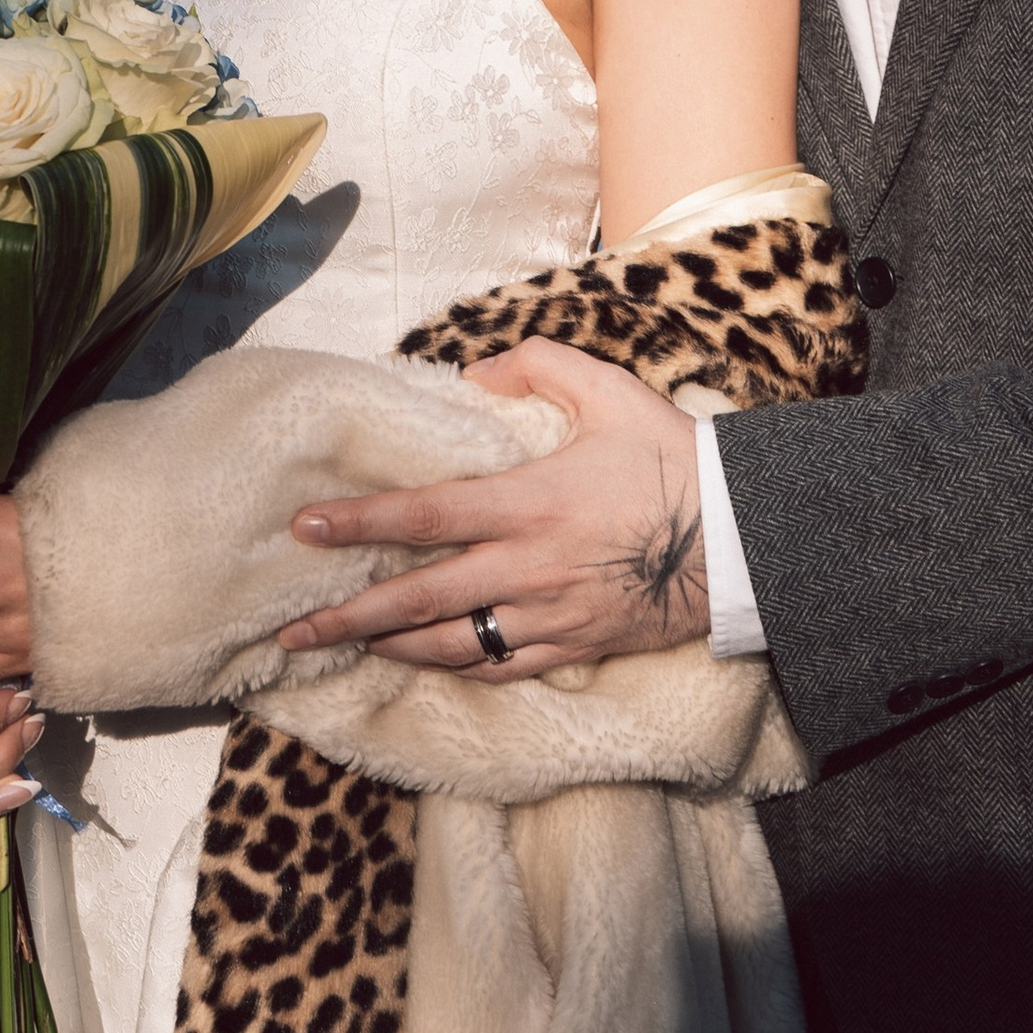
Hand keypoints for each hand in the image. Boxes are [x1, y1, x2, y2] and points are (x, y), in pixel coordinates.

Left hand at [276, 339, 707, 678]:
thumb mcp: (611, 392)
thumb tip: (475, 371)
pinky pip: (502, 666)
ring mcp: (549, 614)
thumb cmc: (674, 459)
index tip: (306, 528)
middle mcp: (528, 567)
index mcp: (529, 502)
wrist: (742, 538)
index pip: (424, 515)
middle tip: (290, 632)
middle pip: (419, 599)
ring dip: (390, 649)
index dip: (360, 523)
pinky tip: (424, 662)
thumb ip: (539, 366)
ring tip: (343, 650)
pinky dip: (456, 667)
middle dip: (348, 617)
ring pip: (452, 644)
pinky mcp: (574, 644)